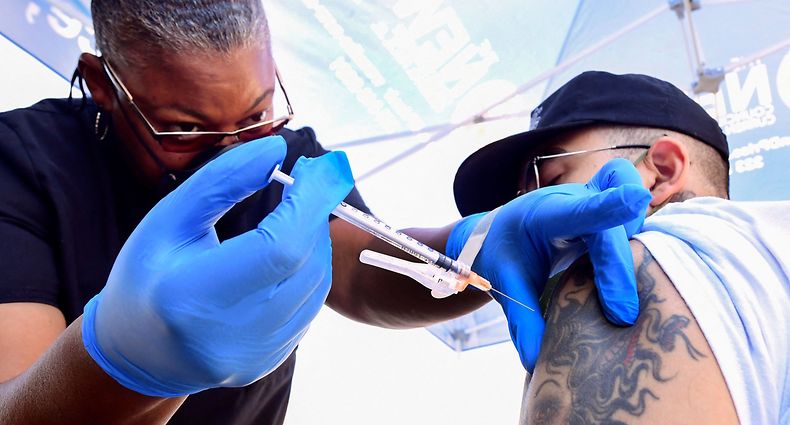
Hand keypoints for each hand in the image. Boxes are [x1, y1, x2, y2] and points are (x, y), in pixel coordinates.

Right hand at [82, 137, 353, 396]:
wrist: (138, 352)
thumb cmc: (147, 276)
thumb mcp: (170, 218)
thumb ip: (223, 180)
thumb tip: (277, 150)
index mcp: (193, 296)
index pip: (279, 247)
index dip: (310, 203)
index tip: (322, 167)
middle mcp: (229, 335)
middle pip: (304, 264)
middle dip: (315, 215)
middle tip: (310, 181)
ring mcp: (254, 355)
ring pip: (316, 285)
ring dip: (315, 241)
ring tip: (295, 214)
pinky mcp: (270, 362)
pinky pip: (309, 307)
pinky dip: (308, 270)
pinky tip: (289, 251)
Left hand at [446, 159, 649, 370]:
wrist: (501, 232)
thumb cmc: (502, 253)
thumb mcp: (505, 283)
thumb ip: (522, 318)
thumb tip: (535, 361)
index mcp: (545, 215)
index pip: (578, 210)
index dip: (608, 205)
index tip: (635, 198)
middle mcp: (576, 202)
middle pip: (611, 228)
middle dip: (618, 270)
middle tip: (619, 316)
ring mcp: (597, 203)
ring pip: (630, 216)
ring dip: (632, 254)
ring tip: (616, 292)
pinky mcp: (612, 215)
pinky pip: (635, 218)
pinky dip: (639, 244)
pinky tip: (632, 277)